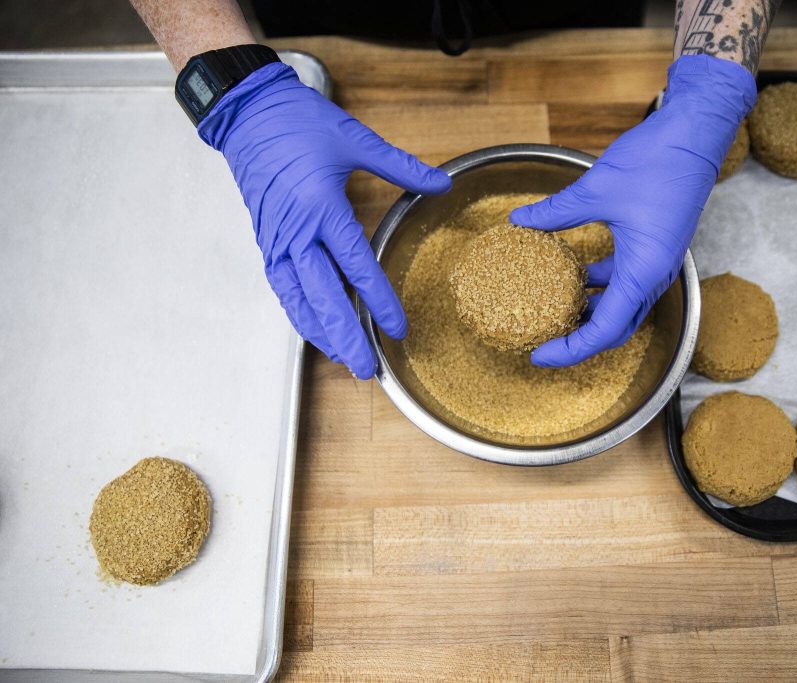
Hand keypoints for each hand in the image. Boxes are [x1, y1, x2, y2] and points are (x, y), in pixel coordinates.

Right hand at [199, 62, 450, 378]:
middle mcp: (296, 232)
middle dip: (345, 336)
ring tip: (343, 358)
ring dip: (320, 332)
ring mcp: (277, 241)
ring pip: (297, 300)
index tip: (397, 328)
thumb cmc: (298, 123)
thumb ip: (401, 167)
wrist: (248, 114)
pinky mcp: (267, 243)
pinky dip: (299, 313)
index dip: (377, 301)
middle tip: (365, 368)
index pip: (355, 267)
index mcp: (321, 207)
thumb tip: (441, 183)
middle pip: (322, 297)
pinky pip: (283, 288)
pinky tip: (314, 330)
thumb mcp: (355, 140)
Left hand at [511, 55, 755, 366]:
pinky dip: (600, 286)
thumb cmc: (658, 160)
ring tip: (553, 311)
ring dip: (591, 313)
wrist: (697, 133)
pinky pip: (626, 280)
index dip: (571, 349)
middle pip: (617, 327)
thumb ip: (557, 211)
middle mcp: (655, 274)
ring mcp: (658, 262)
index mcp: (644, 271)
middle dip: (580, 339)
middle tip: (543, 339)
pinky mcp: (656, 247)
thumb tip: (520, 220)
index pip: (605, 331)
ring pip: (622, 305)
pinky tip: (574, 275)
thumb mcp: (596, 189)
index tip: (540, 354)